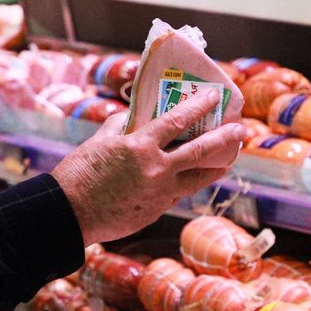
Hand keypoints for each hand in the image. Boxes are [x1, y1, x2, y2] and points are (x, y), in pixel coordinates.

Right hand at [51, 89, 244, 245]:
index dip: (198, 106)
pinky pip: (177, 194)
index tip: (215, 96)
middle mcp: (156, 169)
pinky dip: (186, 185)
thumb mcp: (98, 142)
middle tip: (241, 130)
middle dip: (224, 140)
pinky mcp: (156, 211)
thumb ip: (119, 127)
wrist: (70, 214)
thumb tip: (131, 117)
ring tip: (229, 161)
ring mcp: (159, 193)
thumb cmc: (79, 174)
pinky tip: (193, 180)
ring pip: (197, 180)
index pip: (177, 121)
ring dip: (216, 168)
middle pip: (200, 152)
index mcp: (140, 147)